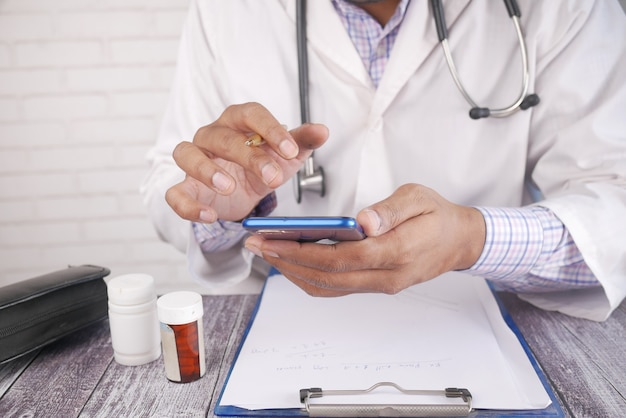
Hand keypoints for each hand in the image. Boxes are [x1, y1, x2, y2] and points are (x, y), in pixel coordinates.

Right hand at [165, 102, 327, 221]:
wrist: (241, 194)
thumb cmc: (260, 165)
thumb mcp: (285, 156)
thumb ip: (302, 142)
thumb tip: (322, 131)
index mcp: (237, 121)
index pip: (250, 114)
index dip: (270, 129)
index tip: (290, 151)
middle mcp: (212, 135)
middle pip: (223, 137)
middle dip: (249, 157)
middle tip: (273, 177)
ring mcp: (195, 160)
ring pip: (187, 154)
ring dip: (206, 169)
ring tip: (229, 187)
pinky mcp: (185, 187)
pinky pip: (175, 193)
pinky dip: (188, 205)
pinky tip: (209, 216)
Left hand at [244, 184, 485, 295]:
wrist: (460, 241)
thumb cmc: (438, 215)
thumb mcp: (418, 199)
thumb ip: (389, 211)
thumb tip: (362, 221)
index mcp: (395, 253)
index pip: (339, 258)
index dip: (301, 251)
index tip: (271, 240)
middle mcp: (386, 277)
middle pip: (326, 277)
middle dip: (286, 261)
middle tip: (256, 244)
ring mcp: (380, 285)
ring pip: (328, 287)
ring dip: (293, 272)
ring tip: (268, 251)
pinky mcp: (375, 285)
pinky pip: (336, 288)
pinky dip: (309, 277)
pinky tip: (293, 260)